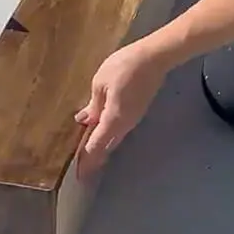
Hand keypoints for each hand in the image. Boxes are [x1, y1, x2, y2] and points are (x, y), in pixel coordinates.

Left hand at [74, 41, 171, 179]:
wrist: (154, 58)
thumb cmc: (124, 67)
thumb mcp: (100, 83)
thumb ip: (93, 105)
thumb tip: (84, 120)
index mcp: (113, 120)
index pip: (97, 146)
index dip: (87, 160)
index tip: (79, 176)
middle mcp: (124, 125)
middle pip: (107, 147)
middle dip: (94, 159)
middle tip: (82, 170)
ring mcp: (133, 119)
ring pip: (114, 140)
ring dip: (101, 148)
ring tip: (88, 155)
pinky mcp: (136, 112)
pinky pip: (119, 130)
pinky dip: (108, 137)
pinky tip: (100, 134)